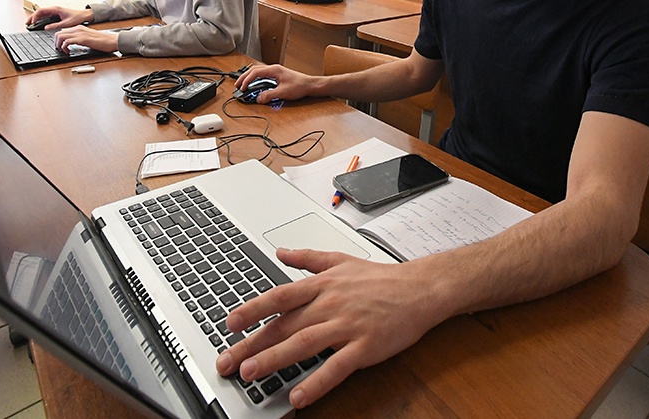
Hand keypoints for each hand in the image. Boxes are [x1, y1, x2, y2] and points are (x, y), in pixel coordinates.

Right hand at [25, 6, 91, 29]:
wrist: (83, 15)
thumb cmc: (77, 17)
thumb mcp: (66, 23)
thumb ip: (55, 25)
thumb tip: (46, 28)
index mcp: (55, 9)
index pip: (41, 11)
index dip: (35, 16)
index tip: (32, 22)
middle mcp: (54, 9)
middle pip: (39, 12)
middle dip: (32, 17)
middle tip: (27, 23)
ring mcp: (54, 11)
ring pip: (41, 13)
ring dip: (35, 18)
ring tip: (30, 24)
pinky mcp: (55, 14)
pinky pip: (45, 15)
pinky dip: (40, 19)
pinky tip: (37, 23)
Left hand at [53, 25, 118, 52]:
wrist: (111, 40)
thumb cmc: (102, 41)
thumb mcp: (88, 37)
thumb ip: (79, 38)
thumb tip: (71, 43)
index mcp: (78, 28)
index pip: (62, 31)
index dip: (58, 40)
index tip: (60, 46)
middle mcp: (78, 29)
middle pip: (58, 33)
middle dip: (56, 42)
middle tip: (59, 49)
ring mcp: (80, 33)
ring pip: (60, 36)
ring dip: (59, 45)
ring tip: (63, 50)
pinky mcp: (82, 39)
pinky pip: (67, 42)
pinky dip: (64, 47)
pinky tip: (68, 51)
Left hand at [215, 249, 439, 408]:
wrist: (420, 288)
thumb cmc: (381, 278)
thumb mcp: (341, 260)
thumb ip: (308, 259)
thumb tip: (280, 251)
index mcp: (322, 285)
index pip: (280, 296)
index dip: (253, 309)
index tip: (230, 323)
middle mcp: (330, 304)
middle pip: (284, 325)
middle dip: (252, 344)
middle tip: (227, 361)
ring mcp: (347, 326)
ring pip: (303, 344)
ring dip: (273, 360)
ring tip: (250, 374)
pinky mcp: (365, 347)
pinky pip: (336, 368)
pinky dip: (316, 383)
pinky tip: (298, 397)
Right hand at [234, 64, 315, 103]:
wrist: (310, 85)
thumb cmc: (300, 86)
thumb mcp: (283, 92)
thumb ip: (269, 95)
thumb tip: (258, 98)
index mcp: (274, 70)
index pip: (255, 72)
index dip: (247, 80)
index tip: (242, 87)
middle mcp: (274, 69)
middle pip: (254, 70)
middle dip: (244, 77)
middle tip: (237, 85)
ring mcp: (276, 71)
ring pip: (258, 71)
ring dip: (250, 77)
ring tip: (243, 84)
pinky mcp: (278, 76)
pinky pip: (263, 75)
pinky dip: (256, 79)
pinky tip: (255, 85)